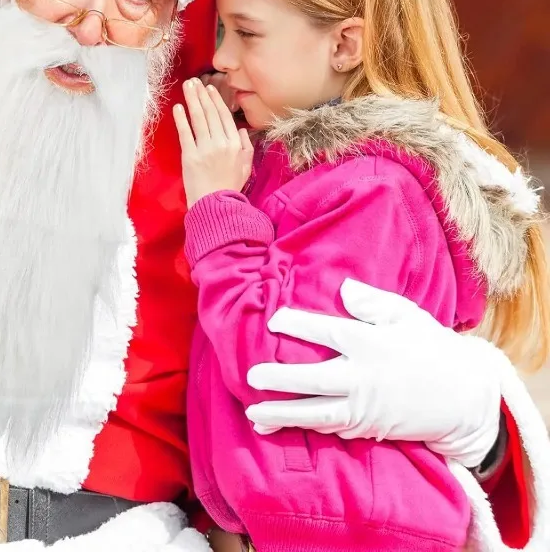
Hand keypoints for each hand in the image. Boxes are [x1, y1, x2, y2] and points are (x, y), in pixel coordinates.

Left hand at [173, 78, 253, 208]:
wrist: (215, 205)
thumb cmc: (229, 187)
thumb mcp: (246, 166)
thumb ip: (246, 147)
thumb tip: (241, 130)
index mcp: (235, 144)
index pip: (224, 117)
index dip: (216, 101)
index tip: (209, 89)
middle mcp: (221, 143)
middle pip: (210, 113)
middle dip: (202, 95)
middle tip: (195, 81)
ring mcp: (205, 148)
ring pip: (198, 119)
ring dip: (192, 100)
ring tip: (187, 87)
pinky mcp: (190, 156)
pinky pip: (186, 133)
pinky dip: (181, 119)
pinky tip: (178, 107)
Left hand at [245, 278, 503, 467]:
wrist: (465, 397)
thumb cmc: (433, 348)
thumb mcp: (408, 316)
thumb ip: (374, 303)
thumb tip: (344, 288)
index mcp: (372, 344)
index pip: (329, 331)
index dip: (299, 325)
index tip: (274, 320)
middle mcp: (364, 377)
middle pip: (316, 379)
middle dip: (282, 379)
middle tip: (251, 377)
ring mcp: (366, 407)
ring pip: (319, 413)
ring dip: (284, 415)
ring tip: (253, 415)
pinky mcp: (368, 427)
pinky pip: (331, 429)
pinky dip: (303, 429)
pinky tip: (278, 428)